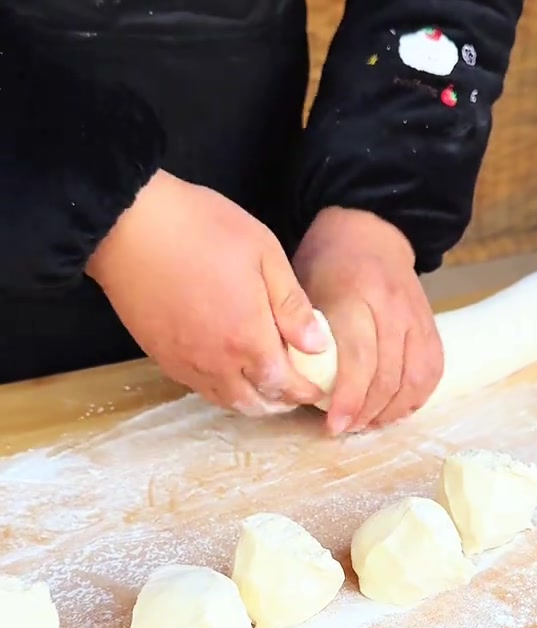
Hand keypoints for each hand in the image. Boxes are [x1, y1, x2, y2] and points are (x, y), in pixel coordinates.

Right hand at [87, 170, 325, 413]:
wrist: (128, 224)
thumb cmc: (200, 228)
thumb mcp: (263, 254)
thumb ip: (292, 305)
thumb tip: (317, 345)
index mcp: (247, 338)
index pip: (284, 384)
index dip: (304, 390)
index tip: (317, 386)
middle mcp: (216, 361)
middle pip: (254, 402)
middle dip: (280, 402)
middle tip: (294, 391)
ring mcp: (184, 362)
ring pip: (224, 400)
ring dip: (250, 401)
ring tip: (264, 388)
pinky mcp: (160, 356)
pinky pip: (197, 386)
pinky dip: (220, 389)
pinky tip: (227, 372)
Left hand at [293, 207, 443, 433]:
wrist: (369, 232)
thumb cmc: (326, 265)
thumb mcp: (302, 289)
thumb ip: (301, 334)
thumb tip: (296, 385)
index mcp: (355, 296)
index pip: (359, 360)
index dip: (348, 399)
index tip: (333, 426)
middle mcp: (391, 307)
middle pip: (388, 376)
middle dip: (367, 412)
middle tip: (346, 428)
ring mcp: (416, 316)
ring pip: (415, 378)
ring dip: (392, 411)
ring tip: (369, 423)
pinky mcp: (431, 324)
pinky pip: (432, 370)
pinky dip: (416, 396)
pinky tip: (394, 409)